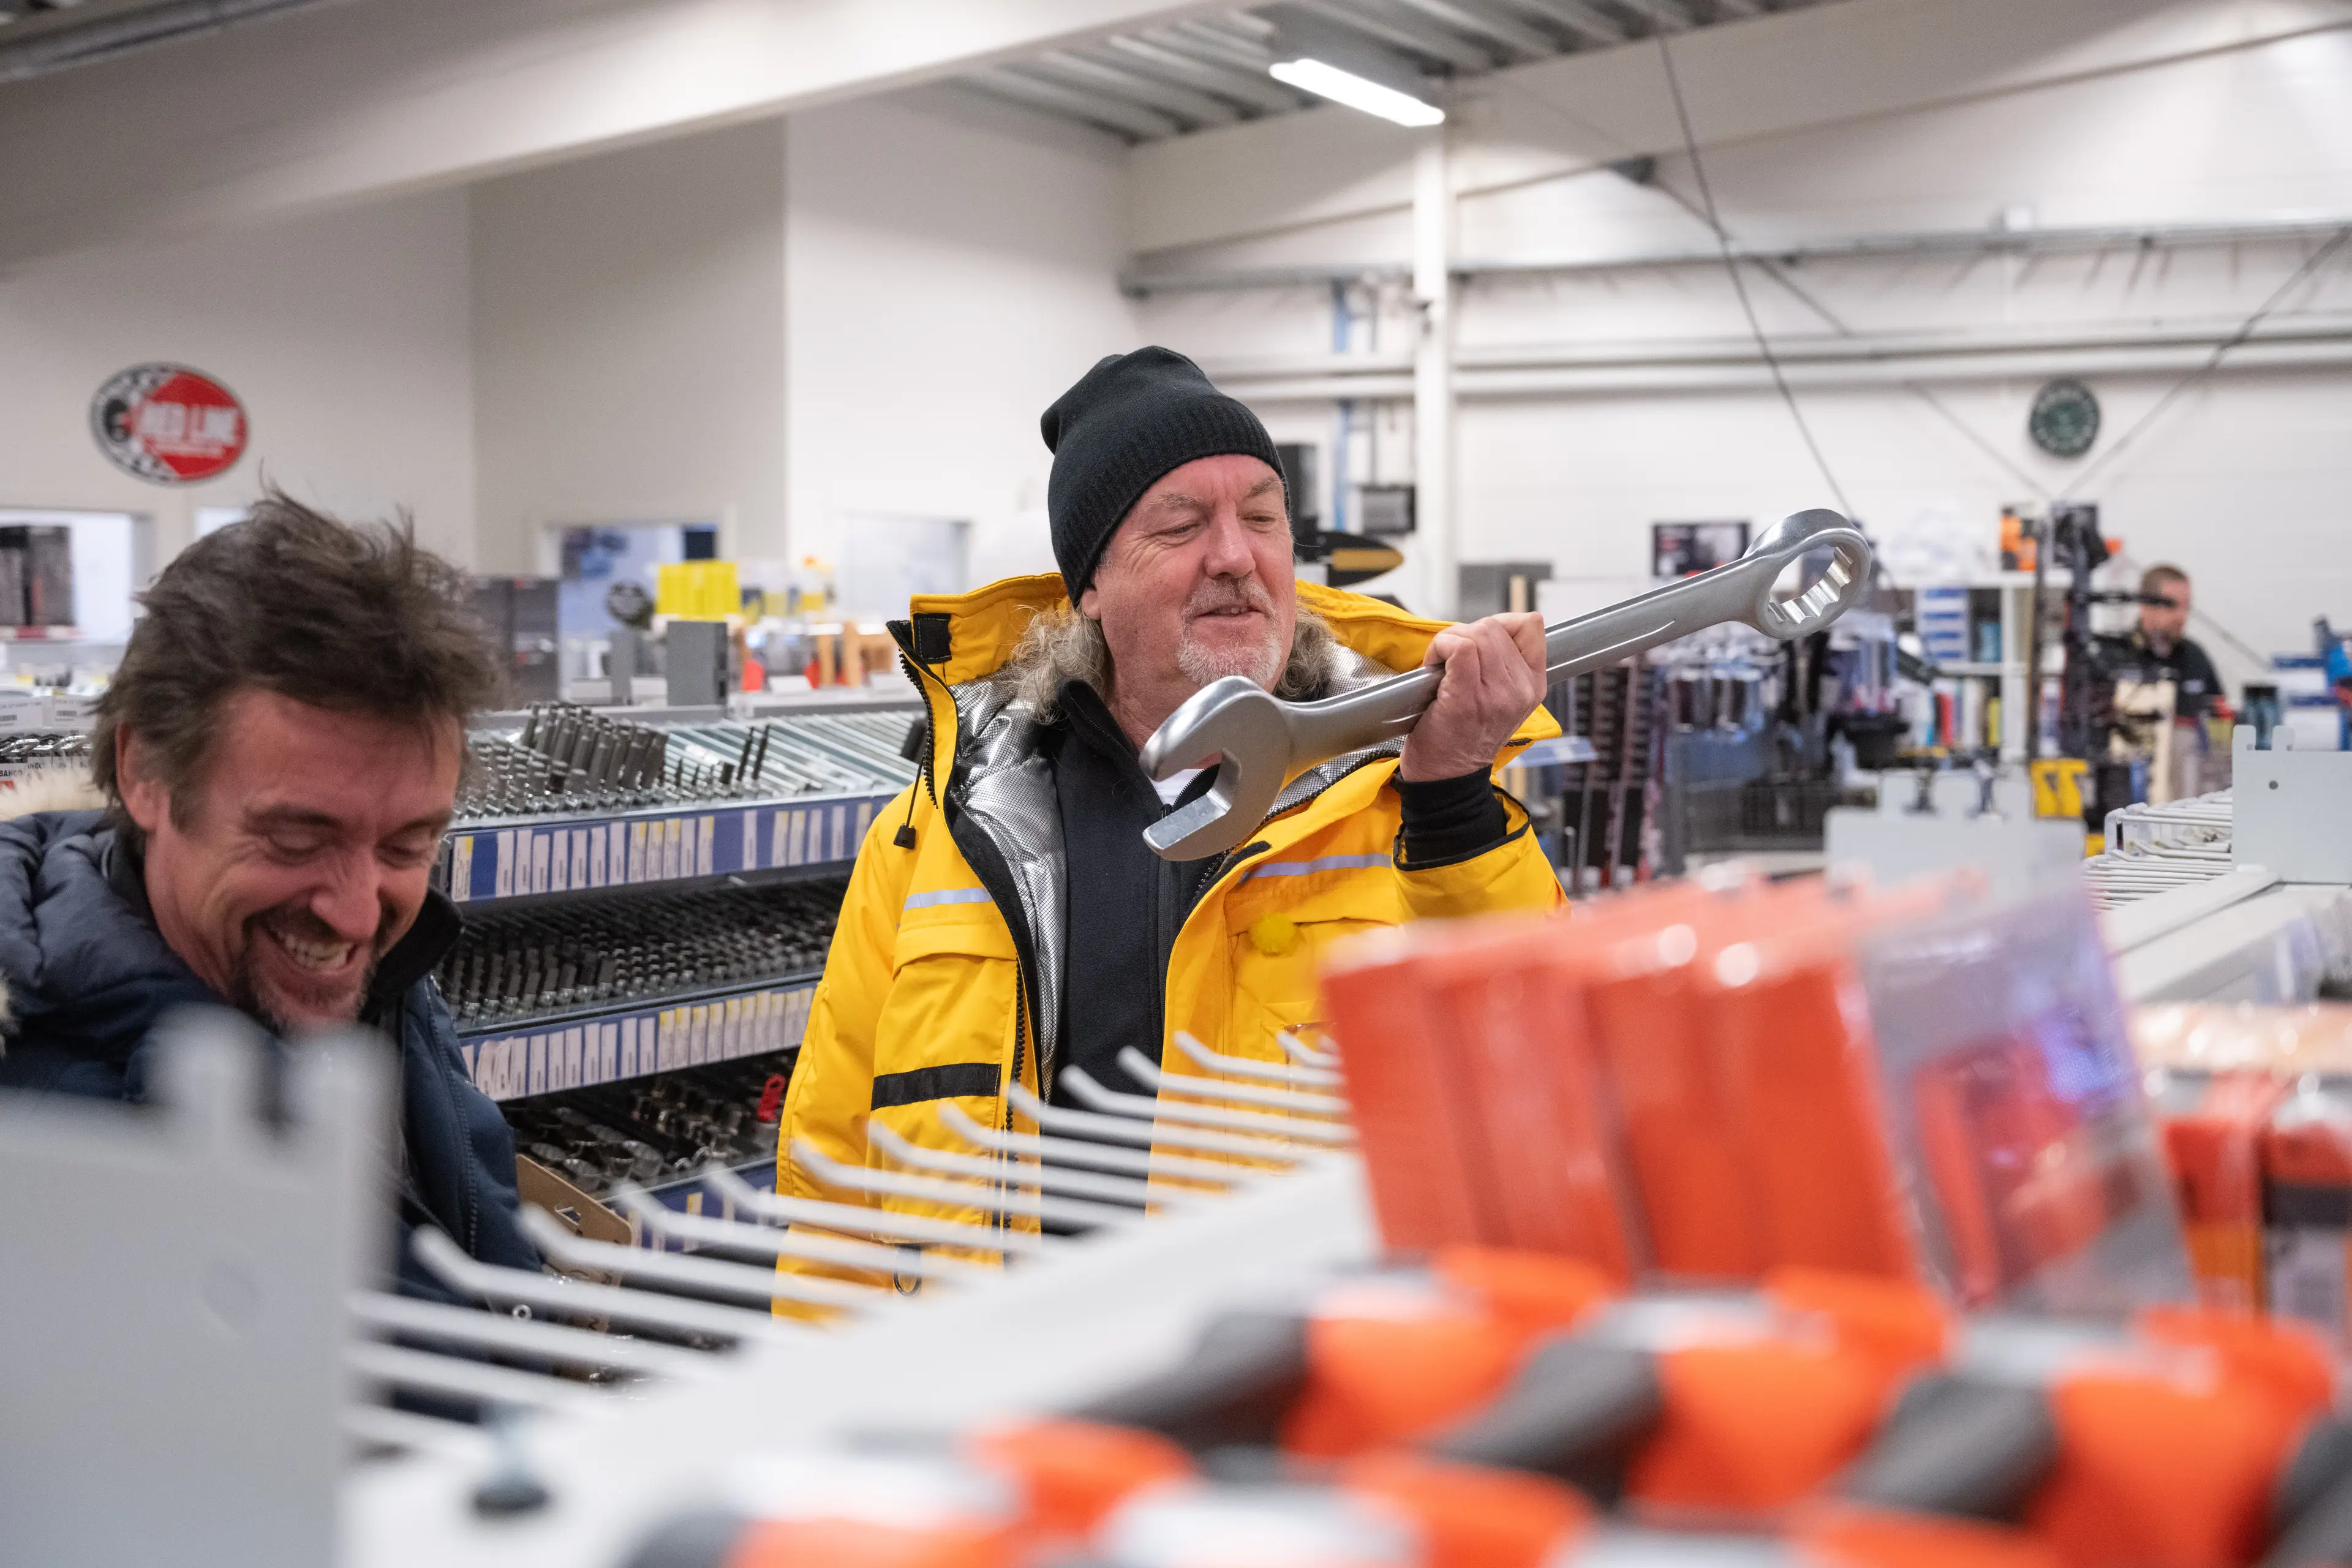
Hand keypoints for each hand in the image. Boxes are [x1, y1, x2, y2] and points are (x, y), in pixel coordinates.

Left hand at [1399, 612, 1546, 781]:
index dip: (1498, 624)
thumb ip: (1505, 664)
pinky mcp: (1466, 699)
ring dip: (1448, 641)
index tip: (1478, 643)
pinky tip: (1433, 667)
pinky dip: (1440, 648)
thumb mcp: (1501, 700)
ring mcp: (1495, 695)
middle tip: (1449, 659)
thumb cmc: (1464, 736)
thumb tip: (1492, 626)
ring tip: (1441, 666)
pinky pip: (1458, 647)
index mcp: (1532, 686)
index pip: (1530, 625)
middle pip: (1494, 626)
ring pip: (1476, 634)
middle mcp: (1519, 689)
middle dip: (1465, 633)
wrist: (1447, 777)